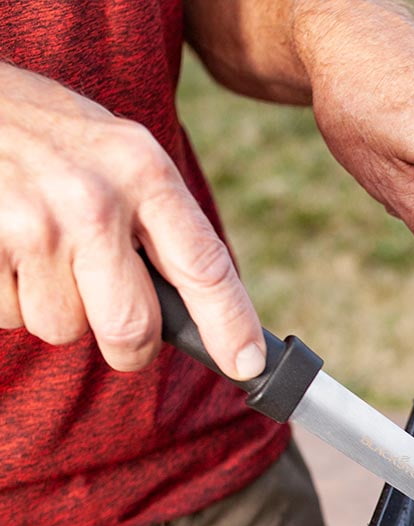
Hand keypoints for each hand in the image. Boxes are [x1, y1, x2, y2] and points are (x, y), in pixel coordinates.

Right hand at [0, 62, 265, 375]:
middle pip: (132, 330)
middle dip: (126, 345)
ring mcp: (34, 225)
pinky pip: (9, 316)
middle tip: (113, 326)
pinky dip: (5, 296)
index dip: (231, 326)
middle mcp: (94, 200)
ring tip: (32, 248)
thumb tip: (203, 312)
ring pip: (63, 328)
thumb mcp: (112, 150)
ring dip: (51, 307)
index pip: (205, 267)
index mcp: (141, 171)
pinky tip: (0, 246)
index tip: (246, 365)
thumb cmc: (37, 131)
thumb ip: (156, 220)